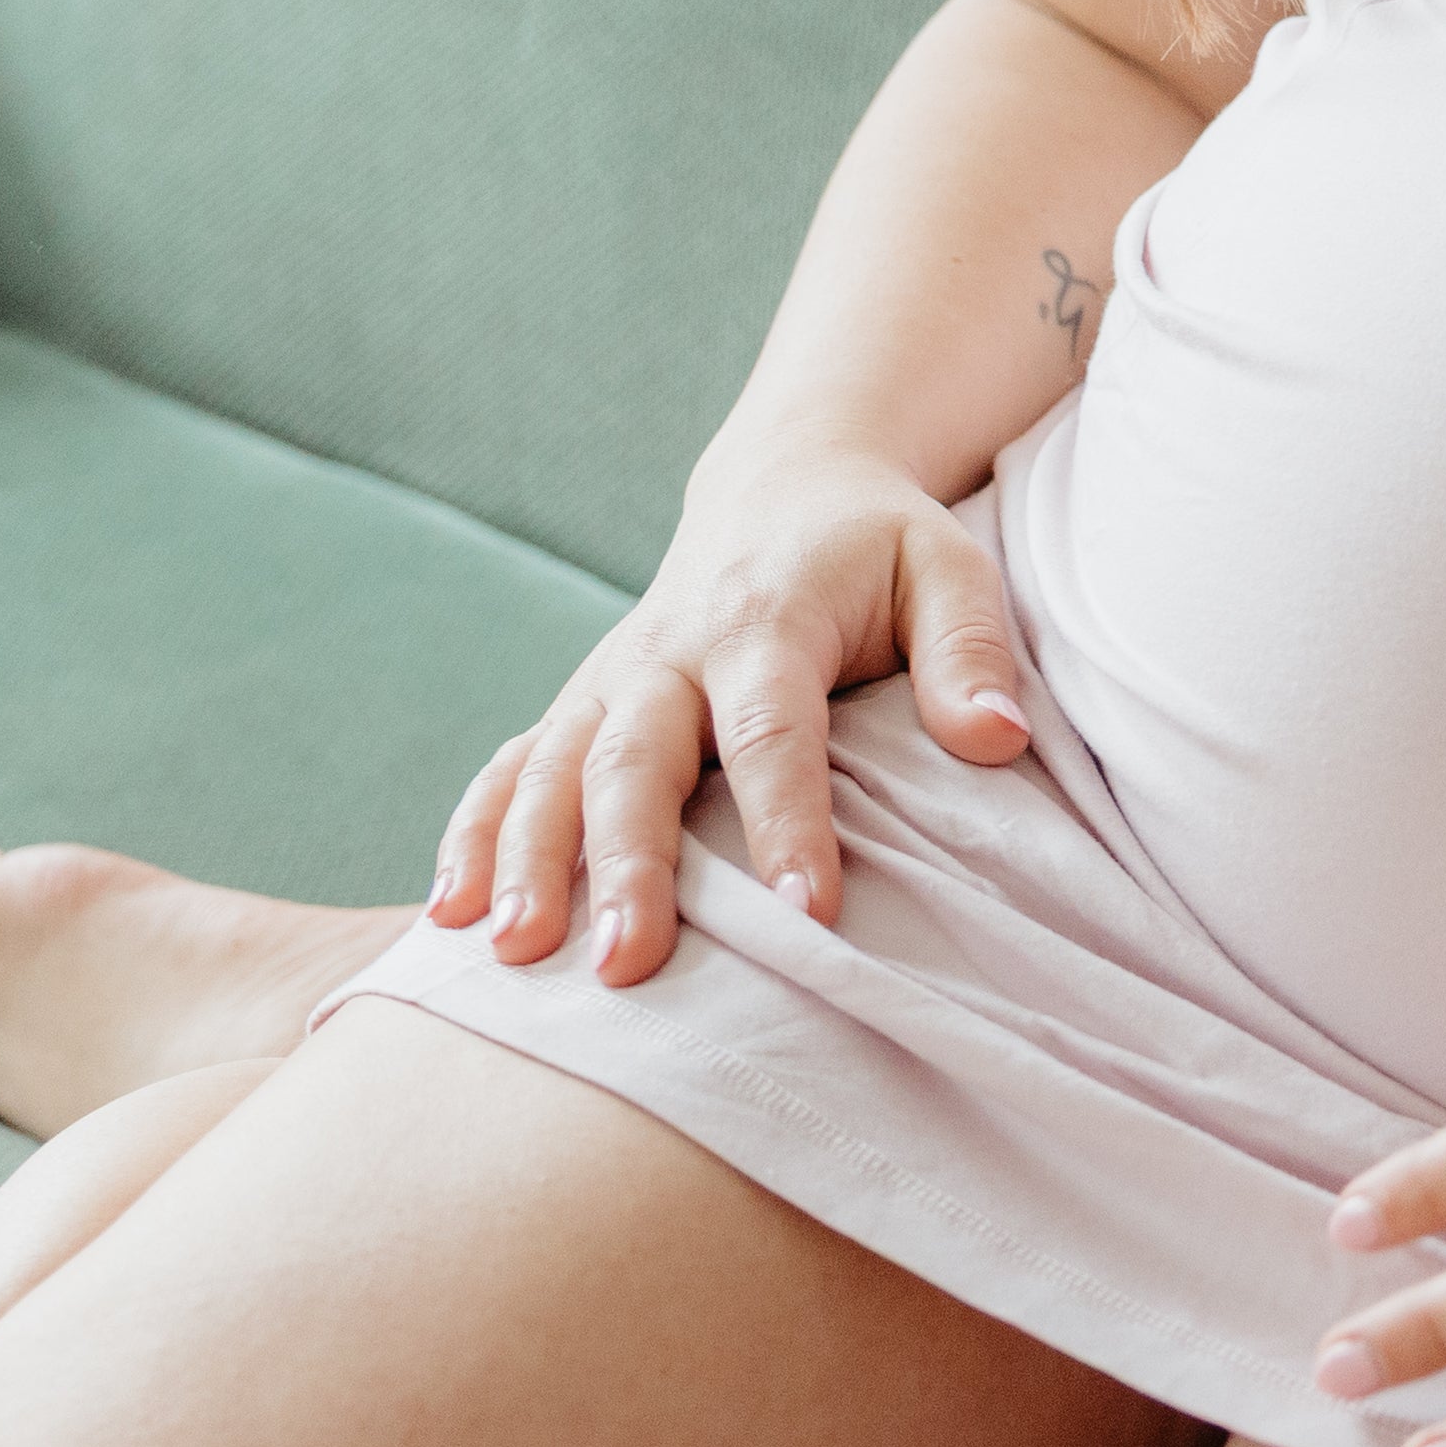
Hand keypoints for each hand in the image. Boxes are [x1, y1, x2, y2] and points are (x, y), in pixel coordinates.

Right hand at [423, 424, 1035, 983]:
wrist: (788, 482)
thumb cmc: (880, 545)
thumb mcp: (946, 567)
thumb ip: (971, 650)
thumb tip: (1000, 740)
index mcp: (768, 618)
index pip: (775, 732)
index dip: (787, 822)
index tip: (806, 916)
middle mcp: (673, 650)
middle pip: (639, 761)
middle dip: (628, 863)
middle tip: (625, 965)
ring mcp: (614, 678)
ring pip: (554, 767)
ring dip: (526, 857)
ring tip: (509, 952)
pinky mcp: (581, 703)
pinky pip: (512, 765)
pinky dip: (473, 832)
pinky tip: (445, 914)